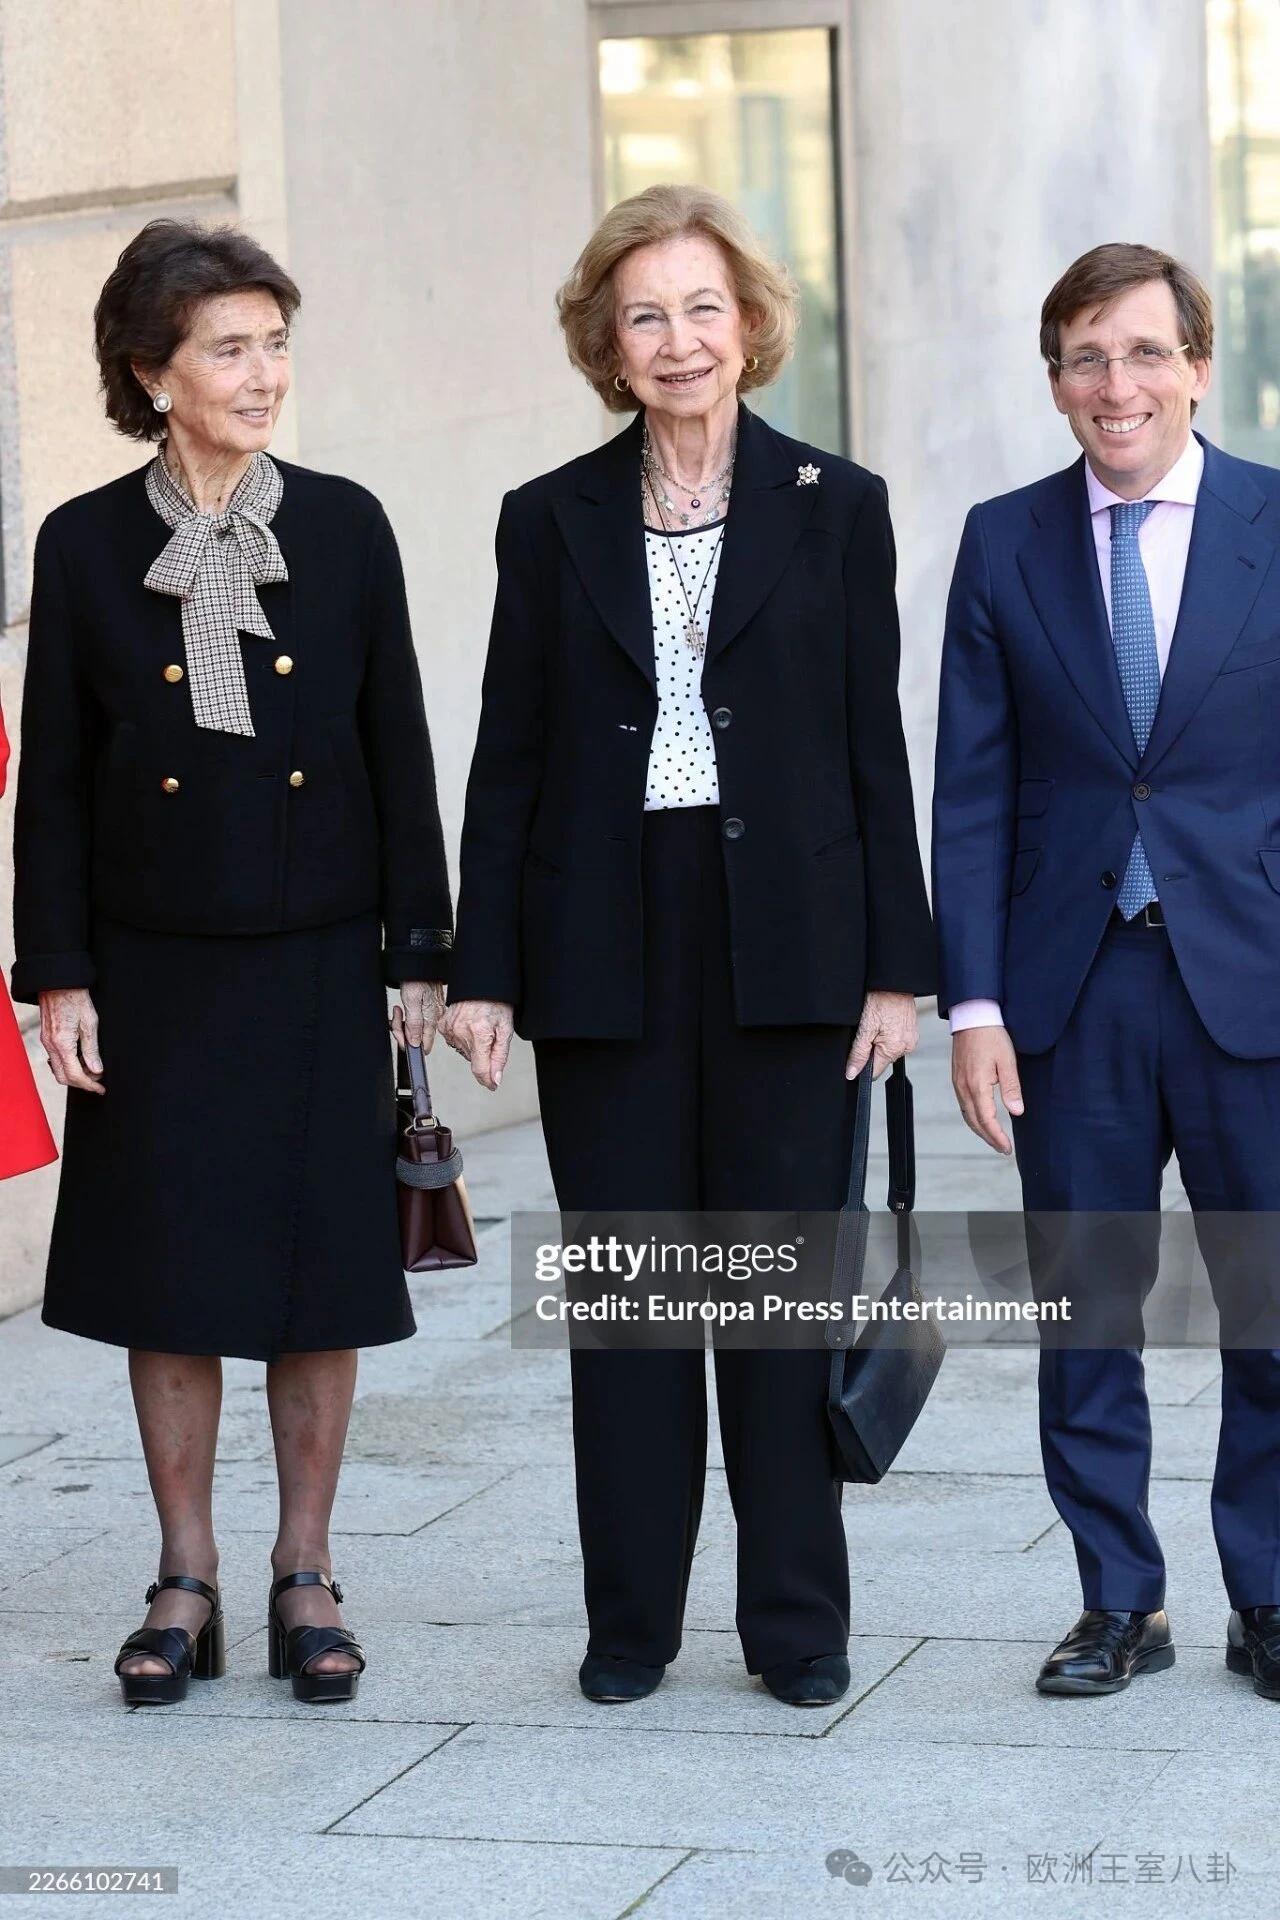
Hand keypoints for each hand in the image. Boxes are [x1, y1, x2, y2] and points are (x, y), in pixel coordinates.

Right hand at [39, 987, 104, 1093]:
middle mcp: (50, 1045)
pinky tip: (81, 1059)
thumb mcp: (90, 1023)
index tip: (101, 1089)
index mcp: (62, 1043)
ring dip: (74, 1074)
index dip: (89, 1085)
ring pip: (58, 1069)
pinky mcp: (47, 1037)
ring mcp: (46, 1041)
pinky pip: (55, 1059)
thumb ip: (92, 1049)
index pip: (74, 1075)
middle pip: (63, 1077)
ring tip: (93, 1069)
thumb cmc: (77, 998)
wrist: (59, 982)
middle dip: (81, 1083)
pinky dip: (68, 1064)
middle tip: (99, 1081)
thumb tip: (97, 1071)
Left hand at [390, 980, 444, 1050]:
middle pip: (417, 1038)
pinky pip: (416, 1020)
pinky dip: (406, 1017)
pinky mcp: (428, 1009)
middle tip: (395, 1018)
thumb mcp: (412, 1003)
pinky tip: (402, 1009)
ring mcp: (431, 1014)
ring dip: (402, 1023)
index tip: (398, 1033)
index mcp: (432, 1020)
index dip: (407, 1043)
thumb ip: (414, 1025)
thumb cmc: (417, 980)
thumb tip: (416, 1043)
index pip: (423, 1045)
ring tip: (398, 1011)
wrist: (419, 964)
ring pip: (415, 1029)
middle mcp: (434, 1019)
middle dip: (402, 1031)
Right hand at [440, 998, 514, 1090]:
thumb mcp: (506, 1030)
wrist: (481, 984)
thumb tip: (494, 1079)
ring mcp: (450, 1029)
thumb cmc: (496, 1003)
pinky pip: (454, 1043)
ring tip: (480, 1030)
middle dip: (484, 1055)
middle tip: (491, 1037)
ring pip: (464, 1052)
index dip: (487, 1080)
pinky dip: (463, 1039)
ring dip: (473, 1047)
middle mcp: (461, 1032)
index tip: (492, 1084)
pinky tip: (470, 1028)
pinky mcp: (443, 1026)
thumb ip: (500, 1057)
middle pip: (473, 1060)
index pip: (479, 1069)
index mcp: (478, 1033)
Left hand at [846, 990, 918, 1079]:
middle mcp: (906, 1046)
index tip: (859, 1049)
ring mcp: (911, 1039)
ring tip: (878, 1022)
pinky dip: (888, 1033)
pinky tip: (885, 1021)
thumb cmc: (880, 1000)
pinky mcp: (911, 1031)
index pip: (875, 1071)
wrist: (893, 983)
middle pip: (882, 1059)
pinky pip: (895, 1039)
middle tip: (870, 1028)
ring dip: (880, 1040)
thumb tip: (852, 1073)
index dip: (863, 1064)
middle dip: (872, 1048)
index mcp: (894, 1049)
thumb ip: (858, 1054)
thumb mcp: (864, 1029)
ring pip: (888, 1049)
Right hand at [951, 1025, 1023, 1154]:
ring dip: (980, 1129)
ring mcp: (958, 1082)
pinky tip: (981, 1118)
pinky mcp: (957, 1077)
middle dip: (988, 1138)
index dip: (997, 1136)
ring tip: (993, 1138)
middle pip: (974, 1122)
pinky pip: (963, 1104)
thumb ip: (1011, 1088)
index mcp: (976, 1084)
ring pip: (967, 1114)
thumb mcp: (1007, 1060)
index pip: (986, 1120)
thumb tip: (1016, 1111)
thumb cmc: (991, 1035)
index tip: (1007, 1148)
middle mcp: (963, 1087)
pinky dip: (973, 1117)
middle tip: (1002, 1148)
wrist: (972, 1015)